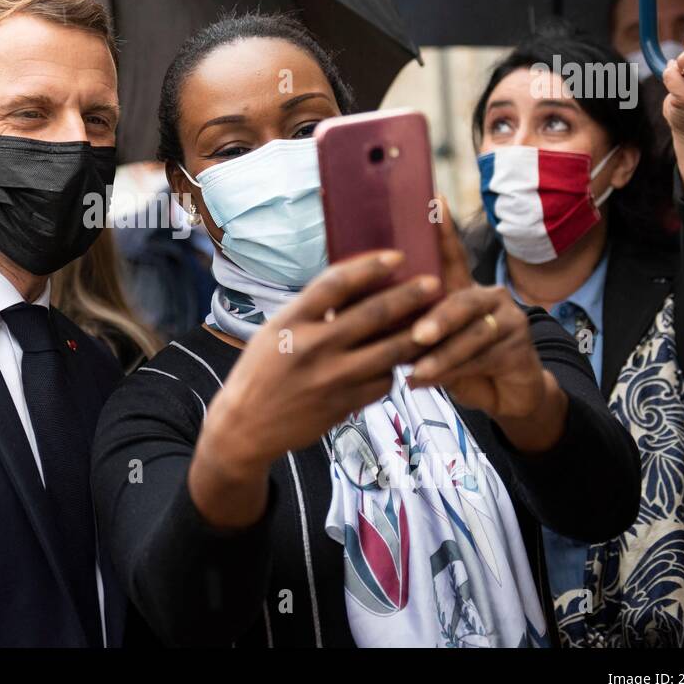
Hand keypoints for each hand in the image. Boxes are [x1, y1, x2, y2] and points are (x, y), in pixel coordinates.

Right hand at [190, 250, 439, 526]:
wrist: (246, 427)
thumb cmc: (260, 370)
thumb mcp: (275, 330)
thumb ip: (311, 312)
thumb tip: (354, 287)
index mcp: (292, 321)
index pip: (336, 283)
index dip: (370, 266)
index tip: (396, 256)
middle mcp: (314, 346)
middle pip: (373, 314)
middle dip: (409, 296)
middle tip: (434, 282)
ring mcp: (332, 378)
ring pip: (389, 351)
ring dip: (418, 333)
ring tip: (437, 320)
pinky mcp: (345, 404)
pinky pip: (383, 382)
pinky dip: (395, 370)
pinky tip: (402, 361)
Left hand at [406, 200, 565, 449]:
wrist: (504, 395)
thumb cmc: (458, 363)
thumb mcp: (430, 343)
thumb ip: (407, 326)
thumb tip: (355, 313)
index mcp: (464, 288)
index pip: (452, 255)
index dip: (445, 230)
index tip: (434, 201)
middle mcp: (489, 296)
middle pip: (462, 300)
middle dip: (438, 318)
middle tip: (417, 335)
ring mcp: (509, 319)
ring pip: (473, 334)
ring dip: (442, 354)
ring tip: (417, 369)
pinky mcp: (520, 347)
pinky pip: (483, 358)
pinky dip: (453, 371)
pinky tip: (426, 380)